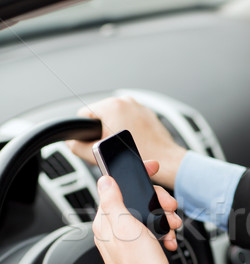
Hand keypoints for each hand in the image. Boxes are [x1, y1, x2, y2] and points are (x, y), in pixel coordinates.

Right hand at [68, 96, 186, 188]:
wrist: (166, 161)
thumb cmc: (140, 157)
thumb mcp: (100, 155)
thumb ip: (78, 147)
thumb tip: (70, 142)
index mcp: (112, 106)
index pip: (84, 114)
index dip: (85, 131)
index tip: (94, 142)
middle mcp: (125, 101)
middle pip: (100, 115)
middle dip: (101, 130)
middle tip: (110, 146)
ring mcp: (138, 105)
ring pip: (115, 117)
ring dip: (114, 129)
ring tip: (123, 145)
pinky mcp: (147, 113)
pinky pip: (129, 118)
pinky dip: (128, 128)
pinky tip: (134, 141)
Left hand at [93, 162, 181, 263]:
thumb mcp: (125, 226)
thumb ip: (112, 200)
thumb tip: (104, 180)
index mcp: (106, 220)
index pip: (116, 186)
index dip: (136, 174)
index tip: (151, 167)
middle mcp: (113, 228)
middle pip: (136, 199)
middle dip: (157, 201)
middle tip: (169, 208)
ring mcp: (126, 239)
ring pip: (147, 215)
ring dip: (163, 218)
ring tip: (171, 227)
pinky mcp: (139, 247)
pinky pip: (152, 231)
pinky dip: (163, 232)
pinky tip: (168, 240)